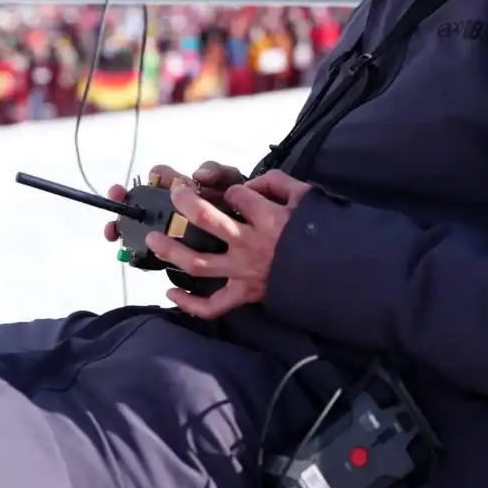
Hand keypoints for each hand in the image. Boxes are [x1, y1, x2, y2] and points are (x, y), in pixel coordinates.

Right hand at [102, 161, 245, 241]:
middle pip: (142, 200)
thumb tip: (198, 175)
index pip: (163, 176)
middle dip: (125, 198)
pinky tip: (128, 253)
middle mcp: (174, 208)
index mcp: (186, 188)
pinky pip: (151, 252)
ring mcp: (172, 230)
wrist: (254, 235)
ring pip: (140, 226)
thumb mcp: (232, 182)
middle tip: (117, 196)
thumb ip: (217, 173)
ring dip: (123, 224)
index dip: (156, 176)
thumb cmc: (241, 202)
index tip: (153, 178)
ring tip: (112, 230)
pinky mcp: (175, 253)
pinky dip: (136, 252)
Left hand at [149, 170, 312, 319]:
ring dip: (171, 250)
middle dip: (184, 202)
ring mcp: (243, 271)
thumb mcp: (307, 198)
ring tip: (153, 239)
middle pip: (206, 219)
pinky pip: (212, 305)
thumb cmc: (321, 235)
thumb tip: (250, 184)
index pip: (236, 194)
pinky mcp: (243, 294)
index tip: (236, 195)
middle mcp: (249, 243)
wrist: (334, 276)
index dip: (232, 190)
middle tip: (174, 193)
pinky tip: (171, 292)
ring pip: (198, 262)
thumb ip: (277, 183)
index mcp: (267, 218)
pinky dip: (189, 304)